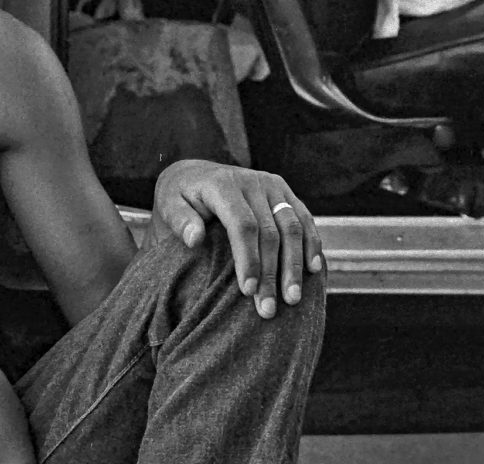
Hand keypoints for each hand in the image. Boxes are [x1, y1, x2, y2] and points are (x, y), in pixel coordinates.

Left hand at [152, 159, 322, 318]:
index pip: (242, 224)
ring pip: (292, 226)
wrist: (195, 174)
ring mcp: (270, 184)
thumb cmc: (180, 197)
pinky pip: (303, 217)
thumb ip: (179, 220)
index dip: (248, 258)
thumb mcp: (169, 204)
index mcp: (222, 184)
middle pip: (270, 231)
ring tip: (292, 298)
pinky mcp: (283, 191)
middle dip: (271, 273)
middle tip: (268, 309)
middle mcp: (251, 181)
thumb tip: (194, 239)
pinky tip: (314, 270)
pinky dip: (311, 243)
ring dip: (295, 264)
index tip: (248, 291)